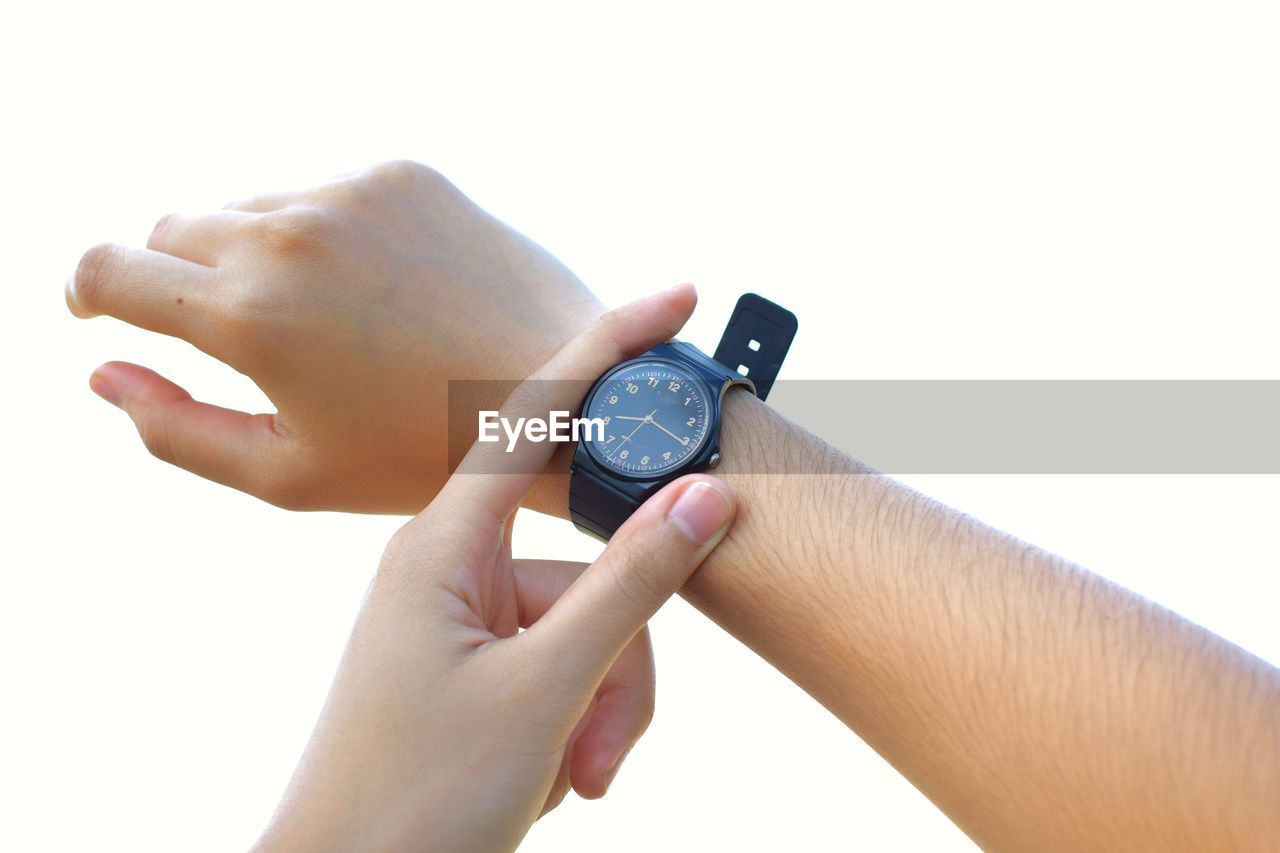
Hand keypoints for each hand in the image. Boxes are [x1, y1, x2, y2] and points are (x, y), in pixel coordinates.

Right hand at [67, 161, 603, 512]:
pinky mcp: (404, 173)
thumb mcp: (290, 473)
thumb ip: (176, 429)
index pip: (108, 268)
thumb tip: (104, 373)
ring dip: (255, 254)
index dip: (92, 292)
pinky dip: (324, 235)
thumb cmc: (426, 453)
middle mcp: (290, 232)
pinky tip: (378, 292)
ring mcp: (351, 192)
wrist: (564, 393)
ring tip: (323, 325)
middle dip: (175, 277)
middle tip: (228, 333)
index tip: (102, 311)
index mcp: (249, 312)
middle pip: (173, 229)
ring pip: (250, 208)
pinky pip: (324, 194)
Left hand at [254, 291, 736, 851]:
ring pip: (590, 628)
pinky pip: (567, 666)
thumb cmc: (416, 799)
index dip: (609, 351)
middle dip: (620, 659)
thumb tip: (706, 494)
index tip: (676, 301)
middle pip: (592, 568)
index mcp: (443, 546)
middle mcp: (453, 568)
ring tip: (572, 780)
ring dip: (601, 712)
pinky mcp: (480, 666)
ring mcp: (467, 620)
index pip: (537, 419)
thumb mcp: (544, 689)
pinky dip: (578, 724)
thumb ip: (632, 584)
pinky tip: (549, 780)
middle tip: (605, 753)